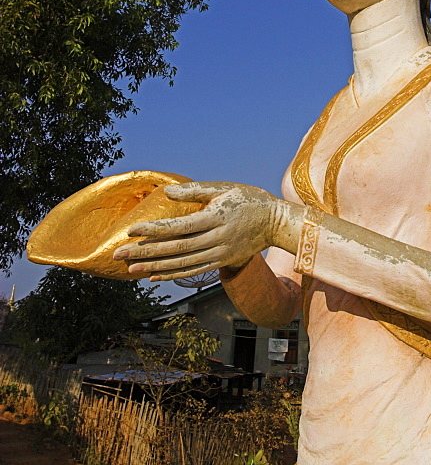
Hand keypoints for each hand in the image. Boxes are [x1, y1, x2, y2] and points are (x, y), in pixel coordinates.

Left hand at [113, 182, 280, 281]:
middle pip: (175, 249)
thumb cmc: (249, 199)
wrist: (276, 222)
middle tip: (119, 255)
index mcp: (215, 218)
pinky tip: (154, 275)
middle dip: (145, 253)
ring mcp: (219, 254)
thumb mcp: (224, 188)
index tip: (131, 231)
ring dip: (154, 267)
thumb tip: (167, 193)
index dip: (154, 231)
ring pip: (181, 264)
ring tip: (130, 269)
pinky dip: (172, 275)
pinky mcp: (222, 262)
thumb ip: (195, 191)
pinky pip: (193, 271)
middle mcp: (216, 240)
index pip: (178, 227)